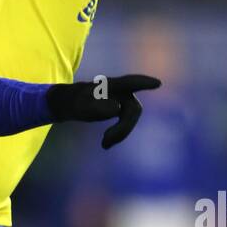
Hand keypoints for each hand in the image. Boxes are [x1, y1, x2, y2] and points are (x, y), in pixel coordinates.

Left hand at [47, 75, 161, 148]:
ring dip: (121, 133)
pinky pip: (125, 123)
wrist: (68, 103)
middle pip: (133, 109)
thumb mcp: (80, 106)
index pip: (130, 82)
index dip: (144, 83)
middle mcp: (120, 91)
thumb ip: (95, 107)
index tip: (158, 83)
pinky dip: (118, 134)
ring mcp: (122, 100)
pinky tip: (105, 143)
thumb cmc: (73, 101)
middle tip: (105, 141)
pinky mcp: (120, 109)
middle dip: (124, 127)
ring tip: (104, 145)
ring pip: (130, 118)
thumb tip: (117, 109)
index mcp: (111, 85)